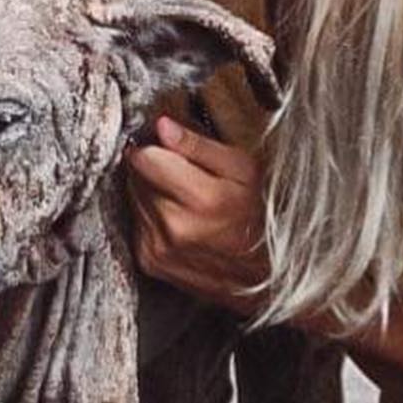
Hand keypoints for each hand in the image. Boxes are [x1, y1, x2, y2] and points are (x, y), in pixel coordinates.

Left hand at [123, 115, 269, 315]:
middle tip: (190, 178)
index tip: (171, 150)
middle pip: (137, 176)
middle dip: (158, 170)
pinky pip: (137, 223)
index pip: (144, 157)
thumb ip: (199, 146)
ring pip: (135, 199)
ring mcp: (158, 249)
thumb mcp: (244, 170)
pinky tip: (182, 221)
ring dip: (155, 194)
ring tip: (189, 202)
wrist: (267, 277)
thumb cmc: (262, 217)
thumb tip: (162, 125)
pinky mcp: (150, 262)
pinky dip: (153, 217)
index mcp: (200, 199)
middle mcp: (173, 227)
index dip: (157, 147)